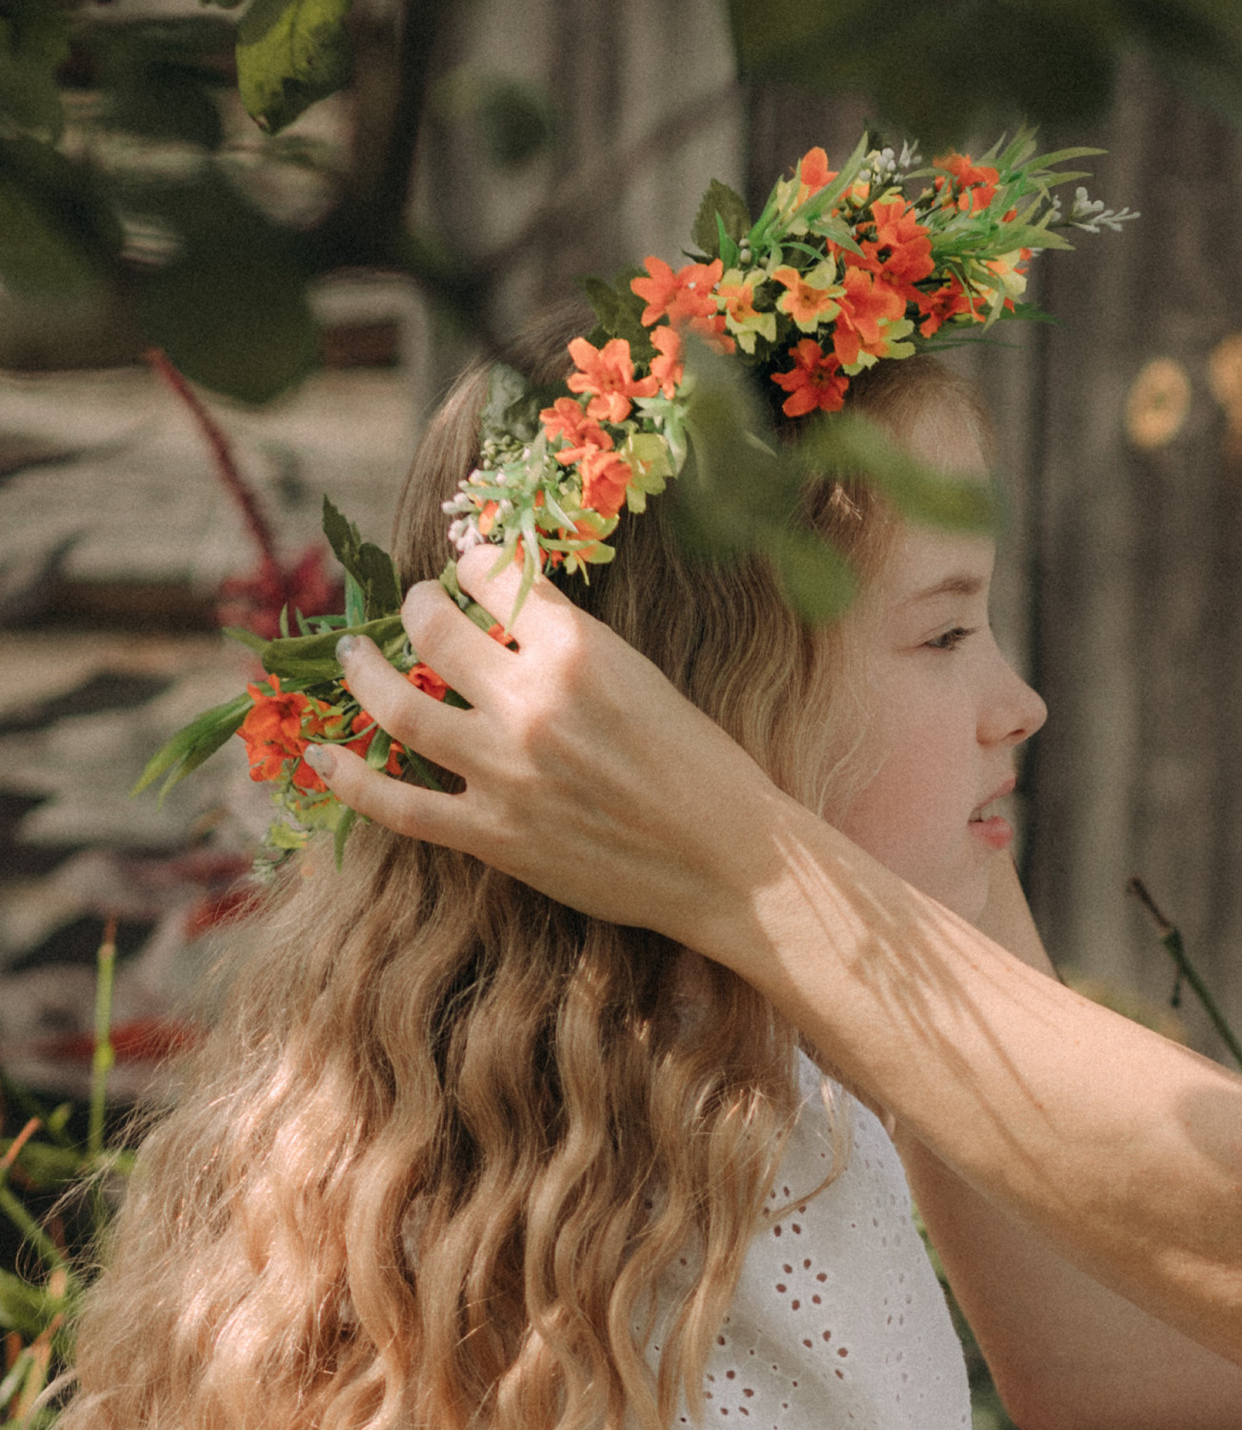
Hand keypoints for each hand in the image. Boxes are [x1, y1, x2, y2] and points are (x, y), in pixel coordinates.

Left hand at [313, 572, 782, 957]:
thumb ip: (573, 651)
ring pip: (399, 708)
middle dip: (415, 608)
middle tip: (413, 607)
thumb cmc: (706, 770)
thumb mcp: (646, 679)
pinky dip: (353, 779)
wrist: (731, 862)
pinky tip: (322, 756)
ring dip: (364, 673)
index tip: (465, 573)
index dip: (470, 567)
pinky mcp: (494, 834)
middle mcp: (530, 701)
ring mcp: (504, 770)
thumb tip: (512, 626)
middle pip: (433, 632)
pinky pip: (400, 804)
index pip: (493, 578)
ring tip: (353, 655)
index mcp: (578, 650)